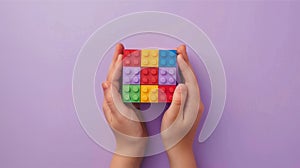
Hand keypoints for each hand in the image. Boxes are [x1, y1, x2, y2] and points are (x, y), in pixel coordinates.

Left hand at [101, 43, 146, 167]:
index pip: (113, 78)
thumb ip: (111, 101)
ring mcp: (121, 99)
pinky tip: (136, 72)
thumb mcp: (119, 118)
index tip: (121, 54)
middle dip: (116, 60)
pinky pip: (130, 86)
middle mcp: (114, 97)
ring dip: (123, 65)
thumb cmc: (127, 134)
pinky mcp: (128, 102)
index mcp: (111, 100)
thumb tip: (105, 83)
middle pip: (115, 74)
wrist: (132, 145)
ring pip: (122, 78)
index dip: (116, 65)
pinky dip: (132, 76)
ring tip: (126, 55)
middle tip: (120, 47)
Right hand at [161, 45, 203, 167]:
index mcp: (193, 105)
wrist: (180, 150)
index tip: (179, 55)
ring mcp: (194, 104)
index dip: (184, 67)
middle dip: (186, 63)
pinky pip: (187, 87)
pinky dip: (183, 77)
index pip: (189, 81)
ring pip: (190, 81)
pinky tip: (177, 73)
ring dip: (185, 68)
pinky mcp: (190, 106)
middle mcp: (197, 103)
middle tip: (181, 49)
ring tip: (179, 56)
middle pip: (191, 78)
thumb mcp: (172, 120)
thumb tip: (181, 85)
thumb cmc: (173, 138)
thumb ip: (177, 102)